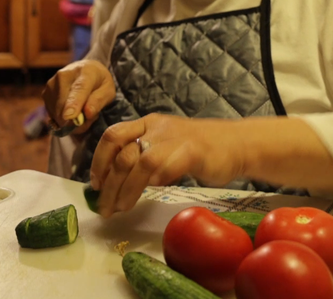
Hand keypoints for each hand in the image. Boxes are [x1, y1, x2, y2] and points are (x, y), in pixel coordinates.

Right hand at [42, 60, 114, 134]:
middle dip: (76, 120)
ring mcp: (51, 84)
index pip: (78, 89)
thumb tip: (87, 114)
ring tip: (81, 111)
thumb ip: (99, 101)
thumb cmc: (99, 81)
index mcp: (85, 72)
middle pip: (64, 105)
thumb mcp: (108, 90)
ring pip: (57, 113)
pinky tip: (71, 111)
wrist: (84, 69)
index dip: (73, 104)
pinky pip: (52, 115)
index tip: (69, 116)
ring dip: (70, 121)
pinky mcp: (45, 93)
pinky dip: (62, 119)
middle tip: (89, 118)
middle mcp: (64, 76)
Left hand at [90, 114, 246, 217]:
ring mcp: (174, 139)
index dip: (99, 160)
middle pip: (121, 152)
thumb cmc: (201, 150)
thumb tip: (116, 182)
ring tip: (119, 209)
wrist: (237, 144)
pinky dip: (150, 184)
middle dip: (108, 184)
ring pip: (138, 163)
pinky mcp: (191, 152)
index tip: (95, 184)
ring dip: (124, 190)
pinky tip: (145, 197)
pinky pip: (163, 168)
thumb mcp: (166, 146)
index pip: (113, 135)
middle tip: (105, 206)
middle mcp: (157, 128)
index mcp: (149, 124)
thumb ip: (145, 157)